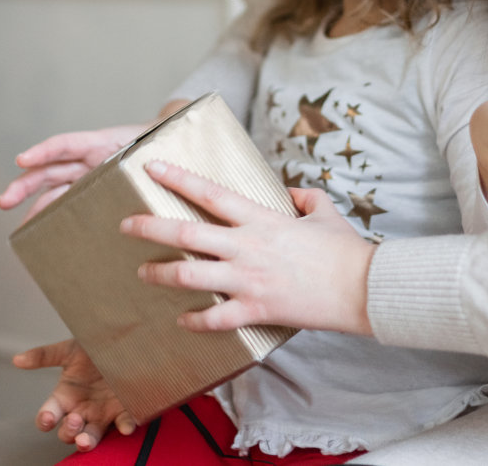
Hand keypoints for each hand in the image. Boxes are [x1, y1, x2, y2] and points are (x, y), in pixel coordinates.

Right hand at [12, 338, 134, 450]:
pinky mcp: (123, 410)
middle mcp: (81, 409)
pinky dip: (125, 427)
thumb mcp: (68, 350)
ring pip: (91, 436)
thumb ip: (43, 355)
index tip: (47, 419)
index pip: (48, 415)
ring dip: (87, 441)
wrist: (120, 341)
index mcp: (65, 396)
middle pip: (68, 431)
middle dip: (69, 431)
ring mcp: (102, 413)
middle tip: (75, 419)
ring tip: (85, 440)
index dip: (45, 420)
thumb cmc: (91, 348)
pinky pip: (124, 423)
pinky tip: (125, 427)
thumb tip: (17, 360)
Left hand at [120, 161, 375, 335]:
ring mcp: (248, 280)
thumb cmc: (344, 250)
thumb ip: (304, 198)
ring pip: (191, 277)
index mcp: (261, 219)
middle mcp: (247, 247)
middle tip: (125, 225)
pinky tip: (180, 319)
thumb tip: (293, 193)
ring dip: (161, 274)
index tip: (151, 167)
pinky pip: (214, 318)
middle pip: (187, 234)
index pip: (210, 193)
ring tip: (143, 272)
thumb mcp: (324, 212)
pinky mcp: (256, 310)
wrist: (361, 288)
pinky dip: (194, 320)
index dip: (177, 178)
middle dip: (150, 228)